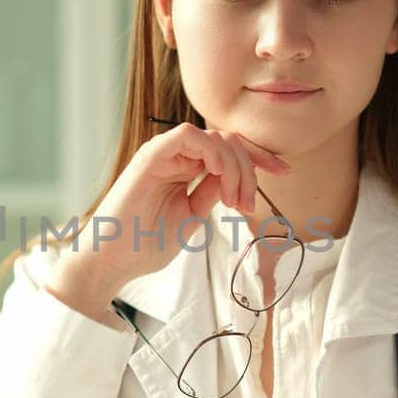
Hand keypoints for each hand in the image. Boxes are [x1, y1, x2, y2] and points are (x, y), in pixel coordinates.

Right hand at [49, 123, 289, 300]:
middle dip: (251, 168)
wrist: (113, 260)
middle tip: (248, 204)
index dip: (259, 158)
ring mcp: (163, 153)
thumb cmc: (145, 244)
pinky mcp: (151, 155)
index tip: (284, 173)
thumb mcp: (193, 217)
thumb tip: (237, 179)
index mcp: (185, 168)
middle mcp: (175, 156)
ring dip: (235, 167)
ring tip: (234, 200)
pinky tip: (219, 176)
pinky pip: (188, 136)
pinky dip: (212, 152)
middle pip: (228, 142)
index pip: (230, 151)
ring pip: (214, 138)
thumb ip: (213, 193)